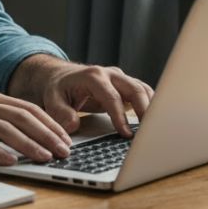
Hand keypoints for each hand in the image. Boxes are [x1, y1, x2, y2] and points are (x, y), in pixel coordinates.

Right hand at [0, 92, 71, 164]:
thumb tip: (26, 137)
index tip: (65, 137)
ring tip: (44, 157)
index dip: (49, 123)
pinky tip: (11, 160)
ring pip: (6, 129)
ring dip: (29, 144)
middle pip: (23, 117)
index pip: (28, 108)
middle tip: (63, 150)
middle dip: (47, 134)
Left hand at [11, 55, 154, 137]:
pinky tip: (153, 121)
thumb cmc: (57, 89)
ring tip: (157, 127)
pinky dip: (150, 105)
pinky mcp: (124, 86)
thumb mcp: (51, 100)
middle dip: (145, 109)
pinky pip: (142, 93)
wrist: (60, 76)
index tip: (126, 134)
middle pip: (134, 89)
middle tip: (150, 131)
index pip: (111, 97)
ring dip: (152, 107)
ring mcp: (119, 78)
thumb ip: (61, 113)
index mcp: (93, 76)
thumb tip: (73, 126)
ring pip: (142, 89)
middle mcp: (110, 74)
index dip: (120, 116)